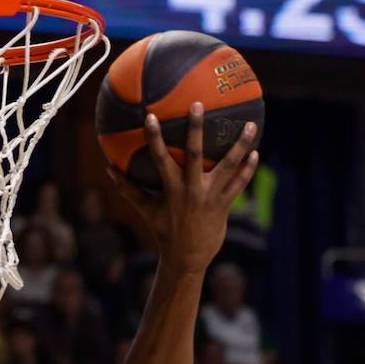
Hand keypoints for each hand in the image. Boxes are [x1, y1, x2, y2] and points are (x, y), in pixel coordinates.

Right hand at [108, 103, 258, 273]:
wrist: (186, 260)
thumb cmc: (164, 232)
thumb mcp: (146, 211)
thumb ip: (128, 189)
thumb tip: (108, 170)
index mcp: (172, 189)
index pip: (160, 159)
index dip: (155, 138)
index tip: (150, 116)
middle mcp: (192, 190)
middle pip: (194, 154)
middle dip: (195, 128)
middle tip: (198, 104)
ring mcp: (210, 197)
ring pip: (228, 166)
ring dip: (240, 145)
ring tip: (250, 125)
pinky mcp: (224, 205)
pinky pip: (239, 184)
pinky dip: (248, 169)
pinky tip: (255, 153)